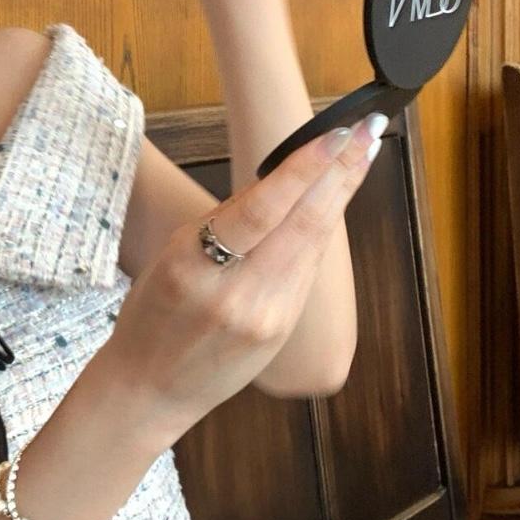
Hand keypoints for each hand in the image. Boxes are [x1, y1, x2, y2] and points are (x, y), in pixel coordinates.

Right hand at [94, 116, 381, 441]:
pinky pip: (305, 271)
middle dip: (341, 172)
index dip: (304, 168)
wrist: (149, 389)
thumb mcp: (170, 259)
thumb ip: (224, 225)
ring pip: (313, 244)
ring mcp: (265, 318)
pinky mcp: (281, 332)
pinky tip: (333, 202)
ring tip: (362, 155)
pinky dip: (320, 231)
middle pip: (303, 223)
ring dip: (340, 195)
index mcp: (193, 268)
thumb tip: (277, 184)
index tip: (338, 133)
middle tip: (370, 130)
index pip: (261, 209)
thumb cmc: (151, 317)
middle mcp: (236, 296)